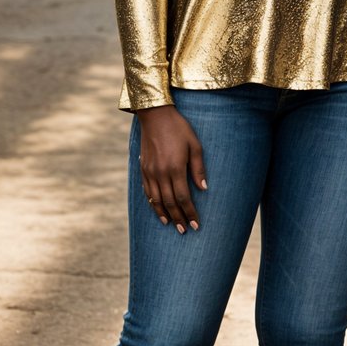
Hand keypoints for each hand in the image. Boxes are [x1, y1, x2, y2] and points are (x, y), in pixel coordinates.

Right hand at [136, 106, 206, 232]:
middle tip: (184, 230)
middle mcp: (160, 173)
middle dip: (178, 218)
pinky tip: (158, 209)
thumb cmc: (179, 128)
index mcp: (175, 168)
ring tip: (171, 225)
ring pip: (156, 200)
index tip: (196, 225)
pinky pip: (147, 191)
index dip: (190, 213)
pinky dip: (152, 203)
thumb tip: (204, 188)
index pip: (183, 198)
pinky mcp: (143, 168)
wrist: (155, 115)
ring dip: (164, 214)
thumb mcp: (195, 145)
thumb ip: (198, 168)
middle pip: (170, 202)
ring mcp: (149, 171)